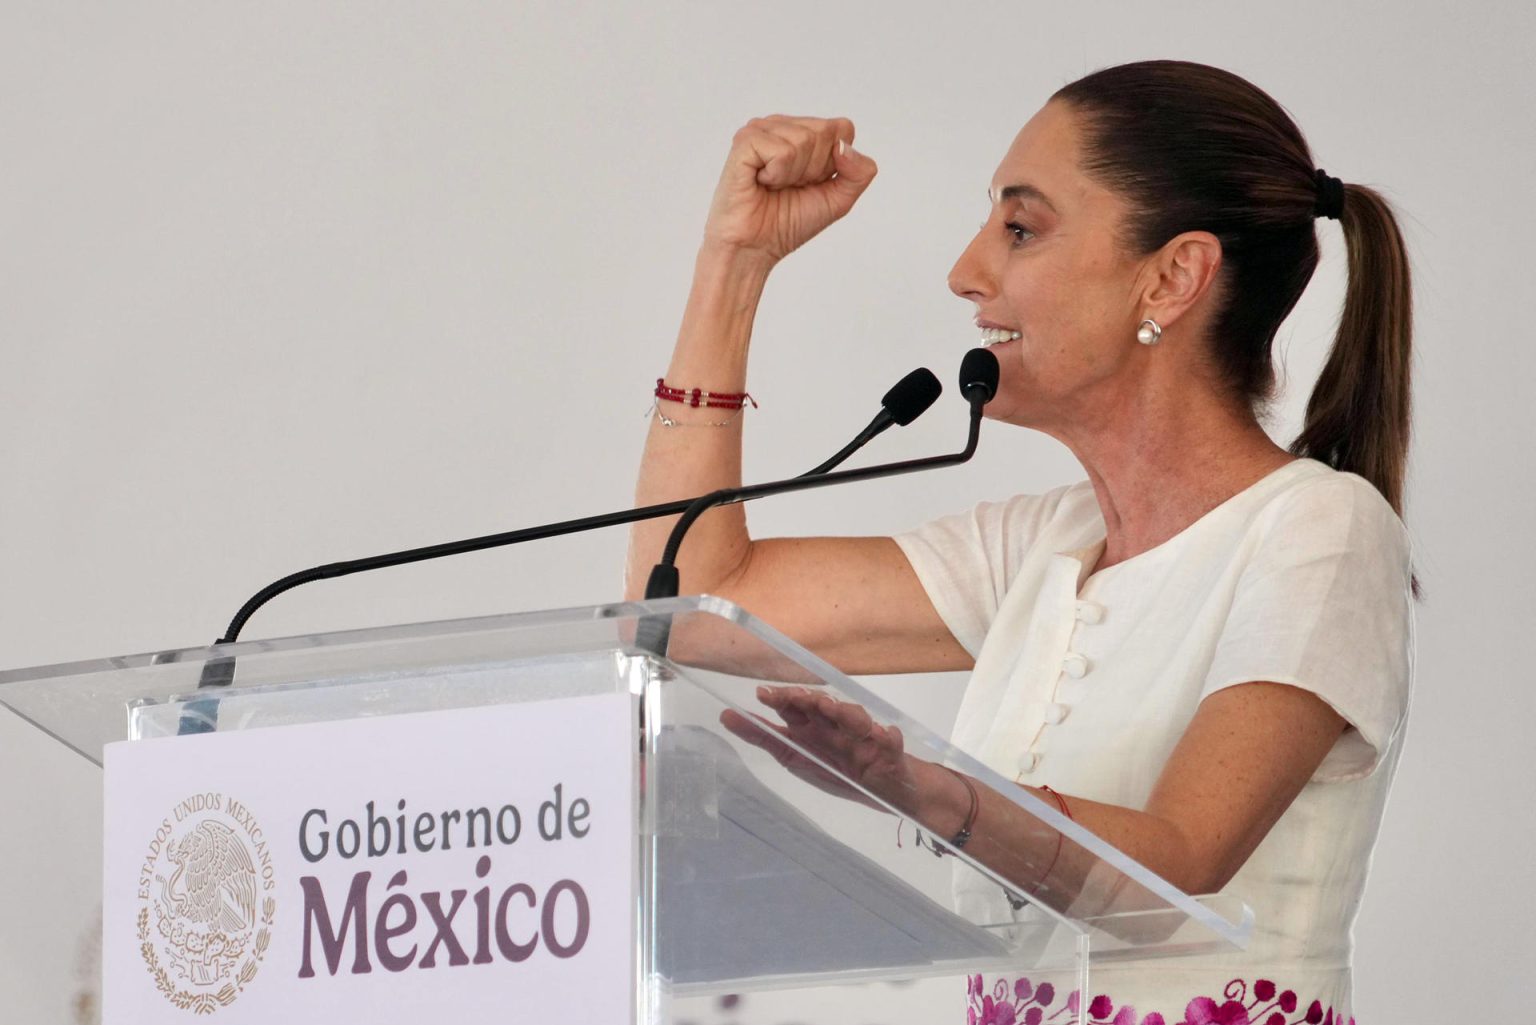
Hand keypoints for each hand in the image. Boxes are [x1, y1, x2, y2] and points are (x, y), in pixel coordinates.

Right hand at [702, 115, 878, 264]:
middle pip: (826, 133)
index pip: (842, 129)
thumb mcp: (839, 199)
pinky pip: (783, 152)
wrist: (756, 247)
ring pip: (804, 140)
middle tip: (789, 186)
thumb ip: (860, 172)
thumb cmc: (789, 222)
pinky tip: (761, 182)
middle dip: (814, 169)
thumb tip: (844, 147)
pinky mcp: (745, 141)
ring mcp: (762, 129)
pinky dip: (777, 175)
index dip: (833, 164)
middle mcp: (782, 125)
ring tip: (773, 186)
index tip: (810, 183)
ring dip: (794, 175)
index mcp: (803, 131)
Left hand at [721, 685, 915, 811]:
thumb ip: (763, 737)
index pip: (795, 707)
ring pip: (856, 718)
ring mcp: (865, 738)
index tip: (762, 693)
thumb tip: (725, 716)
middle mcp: (838, 727)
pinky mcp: (891, 752)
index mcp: (815, 728)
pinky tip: (884, 735)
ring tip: (831, 709)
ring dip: (845, 712)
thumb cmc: (841, 770)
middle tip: (796, 697)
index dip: (780, 698)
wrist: (890, 790)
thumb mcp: (795, 756)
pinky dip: (888, 738)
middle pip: (824, 706)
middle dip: (810, 699)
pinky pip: (891, 742)